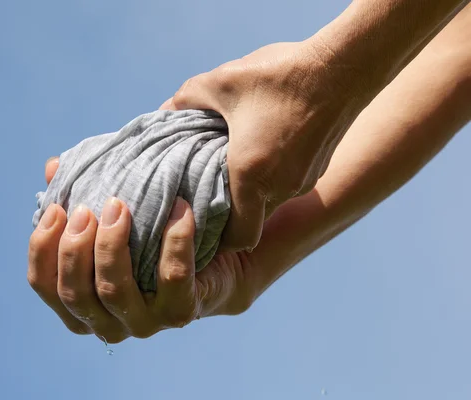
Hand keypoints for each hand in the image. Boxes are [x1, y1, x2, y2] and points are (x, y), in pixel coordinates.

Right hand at [27, 158, 257, 342]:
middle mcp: (106, 322)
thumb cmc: (154, 238)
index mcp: (80, 305)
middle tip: (86, 208)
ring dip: (111, 245)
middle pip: (74, 293)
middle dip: (74, 248)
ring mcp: (143, 323)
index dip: (42, 248)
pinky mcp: (180, 313)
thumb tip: (54, 166)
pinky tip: (179, 209)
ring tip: (118, 206)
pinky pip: (172, 277)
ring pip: (113, 292)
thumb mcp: (114, 218)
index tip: (56, 209)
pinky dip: (174, 241)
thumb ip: (81, 197)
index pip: (44, 284)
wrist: (218, 263)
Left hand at [161, 39, 366, 251]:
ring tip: (236, 159)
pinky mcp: (318, 168)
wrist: (344, 65)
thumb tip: (165, 111)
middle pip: (252, 220)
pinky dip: (273, 175)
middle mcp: (282, 187)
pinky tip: (264, 145)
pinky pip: (288, 183)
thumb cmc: (280, 75)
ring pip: (271, 200)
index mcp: (252, 176)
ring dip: (253, 189)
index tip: (204, 220)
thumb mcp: (221, 82)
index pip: (239, 238)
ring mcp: (305, 180)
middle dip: (231, 210)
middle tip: (211, 185)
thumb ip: (185, 101)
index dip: (220, 238)